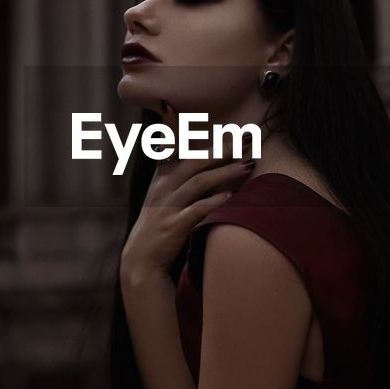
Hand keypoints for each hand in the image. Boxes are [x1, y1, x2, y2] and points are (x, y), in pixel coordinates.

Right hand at [121, 134, 253, 279]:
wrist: (141, 260)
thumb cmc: (159, 227)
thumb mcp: (164, 198)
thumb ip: (181, 178)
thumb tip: (208, 164)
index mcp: (163, 178)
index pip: (183, 149)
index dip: (208, 138)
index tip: (230, 128)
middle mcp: (164, 188)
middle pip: (196, 161)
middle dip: (223, 148)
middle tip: (247, 139)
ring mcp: (168, 206)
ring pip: (199, 182)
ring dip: (226, 172)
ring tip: (248, 165)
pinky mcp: (174, 226)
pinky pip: (197, 210)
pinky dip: (215, 202)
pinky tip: (233, 198)